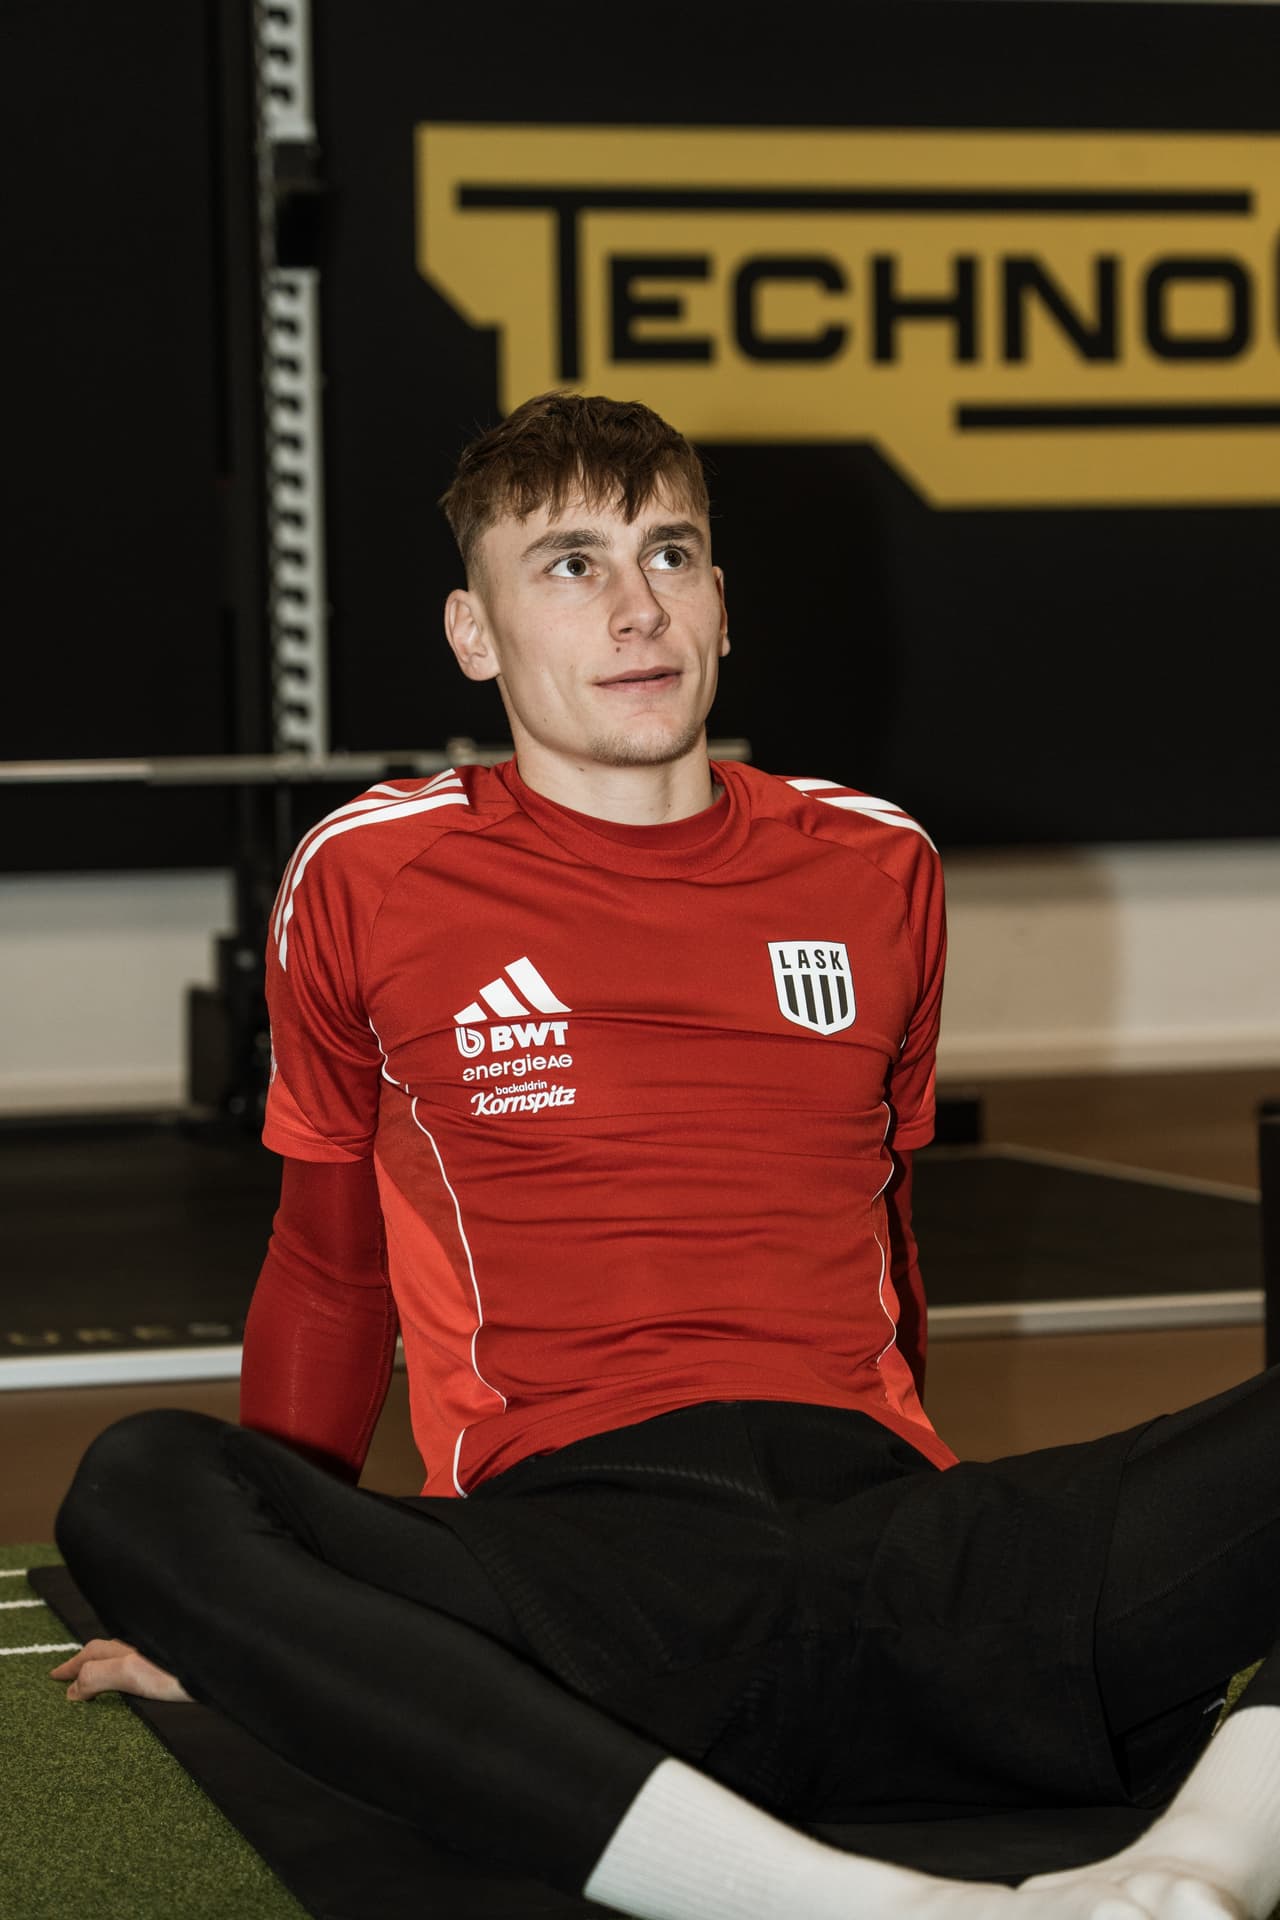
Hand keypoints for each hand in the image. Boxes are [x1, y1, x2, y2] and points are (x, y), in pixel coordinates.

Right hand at [50, 1637, 192, 1703]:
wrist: (226, 1669)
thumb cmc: (184, 1669)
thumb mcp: (132, 1672)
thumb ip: (98, 1676)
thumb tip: (71, 1690)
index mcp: (128, 1647)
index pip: (91, 1653)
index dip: (71, 1667)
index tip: (51, 1677)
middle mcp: (143, 1648)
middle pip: (107, 1653)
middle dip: (86, 1664)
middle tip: (68, 1679)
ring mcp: (160, 1658)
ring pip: (125, 1662)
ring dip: (106, 1671)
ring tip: (95, 1686)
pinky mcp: (176, 1672)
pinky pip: (142, 1674)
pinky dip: (128, 1681)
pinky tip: (136, 1691)